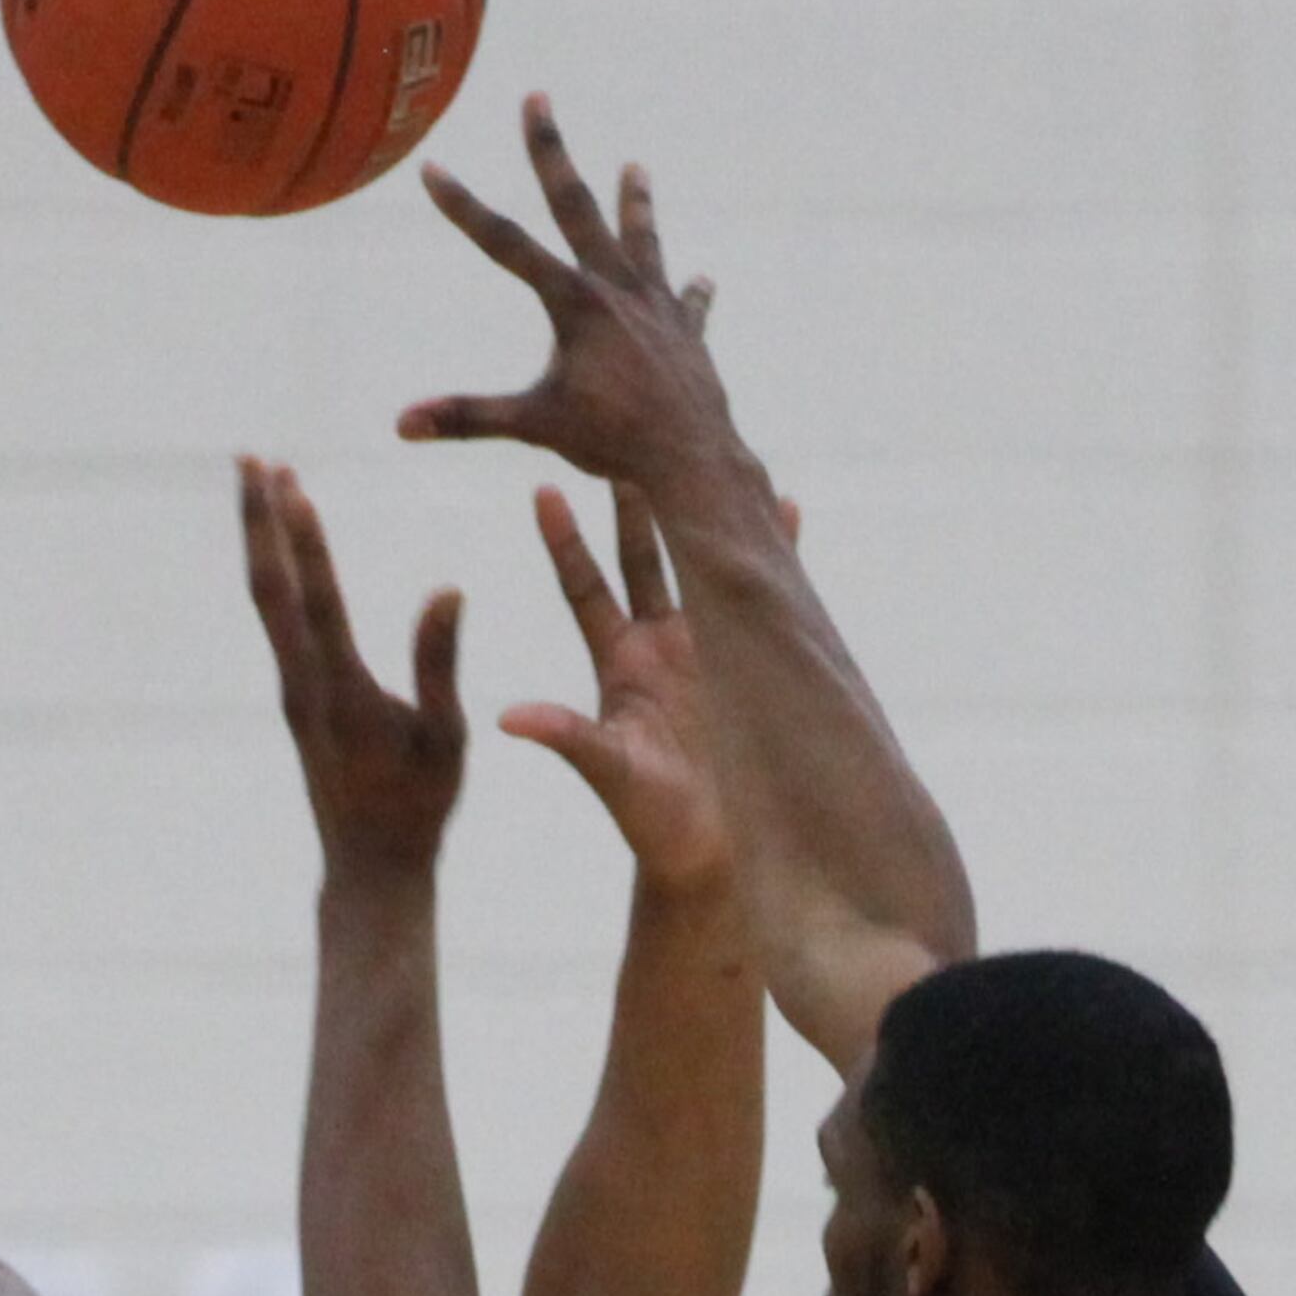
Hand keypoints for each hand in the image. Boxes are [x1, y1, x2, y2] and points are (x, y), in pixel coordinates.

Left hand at [240, 457, 465, 880]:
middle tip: (251, 456)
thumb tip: (447, 588)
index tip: (288, 482)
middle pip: (270, 590)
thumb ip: (440, 664)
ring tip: (262, 480)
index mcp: (341, 692)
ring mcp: (293, 691)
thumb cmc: (417, 808)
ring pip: (267, 602)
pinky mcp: (296, 699)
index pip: (315, 601)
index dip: (302, 541)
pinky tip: (280, 550)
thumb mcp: (445, 740)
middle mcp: (303, 686)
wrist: (369, 869)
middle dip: (259, 521)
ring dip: (262, 538)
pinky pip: (277, 621)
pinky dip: (276, 573)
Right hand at [401, 99, 740, 494]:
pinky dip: (688, 294)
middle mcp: (616, 288)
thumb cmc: (612, 443)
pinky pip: (687, 305)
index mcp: (574, 303)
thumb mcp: (533, 427)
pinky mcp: (687, 331)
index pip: (505, 245)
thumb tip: (402, 424)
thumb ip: (467, 418)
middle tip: (537, 97)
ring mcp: (656, 305)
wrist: (691, 457)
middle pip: (577, 207)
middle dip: (550, 152)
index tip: (432, 168)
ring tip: (636, 167)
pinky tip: (698, 281)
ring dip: (636, 203)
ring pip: (642, 240)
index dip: (463, 207)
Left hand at [500, 482, 752, 892]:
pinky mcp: (748, 667)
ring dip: (699, 514)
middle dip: (631, 500)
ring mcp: (704, 654)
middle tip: (618, 436)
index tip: (543, 486)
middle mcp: (657, 649)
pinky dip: (778, 555)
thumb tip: (508, 716)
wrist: (708, 859)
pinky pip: (764, 599)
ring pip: (700, 565)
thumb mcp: (607, 774)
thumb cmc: (651, 825)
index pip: (585, 586)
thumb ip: (566, 739)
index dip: (564, 539)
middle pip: (639, 556)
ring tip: (699, 453)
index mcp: (619, 666)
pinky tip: (787, 508)